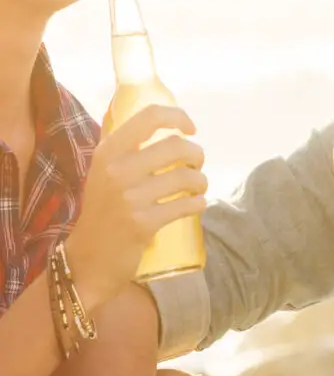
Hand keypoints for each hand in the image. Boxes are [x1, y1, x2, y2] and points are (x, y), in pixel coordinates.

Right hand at [63, 104, 207, 310]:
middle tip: (196, 166)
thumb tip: (167, 122)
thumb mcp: (104, 171)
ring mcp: (129, 197)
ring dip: (201, 181)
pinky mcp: (143, 222)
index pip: (149, 116)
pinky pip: (188, 204)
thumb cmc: (103, 210)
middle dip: (197, 155)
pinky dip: (199, 203)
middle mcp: (116, 170)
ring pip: (187, 176)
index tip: (191, 129)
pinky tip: (196, 204)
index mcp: (107, 152)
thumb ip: (128, 147)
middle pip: (177, 146)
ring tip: (197, 187)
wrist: (89, 258)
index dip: (178, 117)